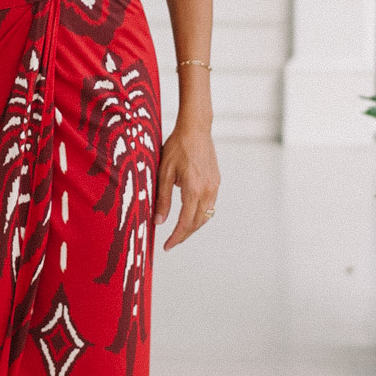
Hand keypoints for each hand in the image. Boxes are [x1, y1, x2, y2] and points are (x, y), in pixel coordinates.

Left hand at [156, 119, 220, 251]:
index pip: (185, 222)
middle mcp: (207, 191)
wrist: (196, 129)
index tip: (167, 247)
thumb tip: (159, 222)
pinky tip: (190, 214)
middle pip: (197, 223)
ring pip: (206, 216)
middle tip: (171, 243)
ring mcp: (214, 186)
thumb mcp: (164, 173)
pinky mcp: (216, 181)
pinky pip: (210, 205)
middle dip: (184, 235)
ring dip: (193, 226)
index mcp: (194, 190)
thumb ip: (162, 199)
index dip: (176, 237)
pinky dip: (200, 214)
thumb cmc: (177, 147)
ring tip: (179, 231)